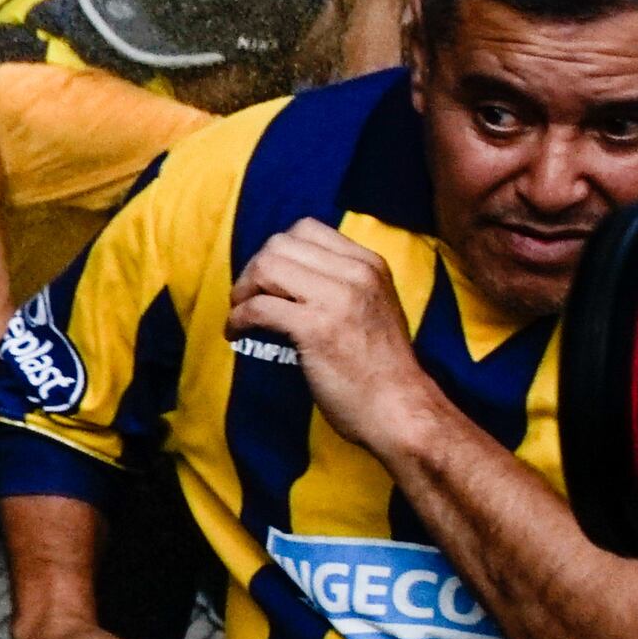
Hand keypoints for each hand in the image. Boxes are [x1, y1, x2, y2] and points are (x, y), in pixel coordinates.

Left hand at [229, 219, 434, 448]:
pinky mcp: (316, 328)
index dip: (276, 251)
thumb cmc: (381, 369)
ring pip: (266, 267)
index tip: (267, 279)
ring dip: (242, 290)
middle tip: (246, 297)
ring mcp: (337, 298)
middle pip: (280, 243)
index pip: (307, 229)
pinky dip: (238, 319)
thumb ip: (342, 285)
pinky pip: (258, 307)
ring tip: (240, 314)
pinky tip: (238, 333)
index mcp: (369, 265)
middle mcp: (355, 273)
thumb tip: (290, 278)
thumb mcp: (373, 308)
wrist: (399, 409)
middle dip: (253, 268)